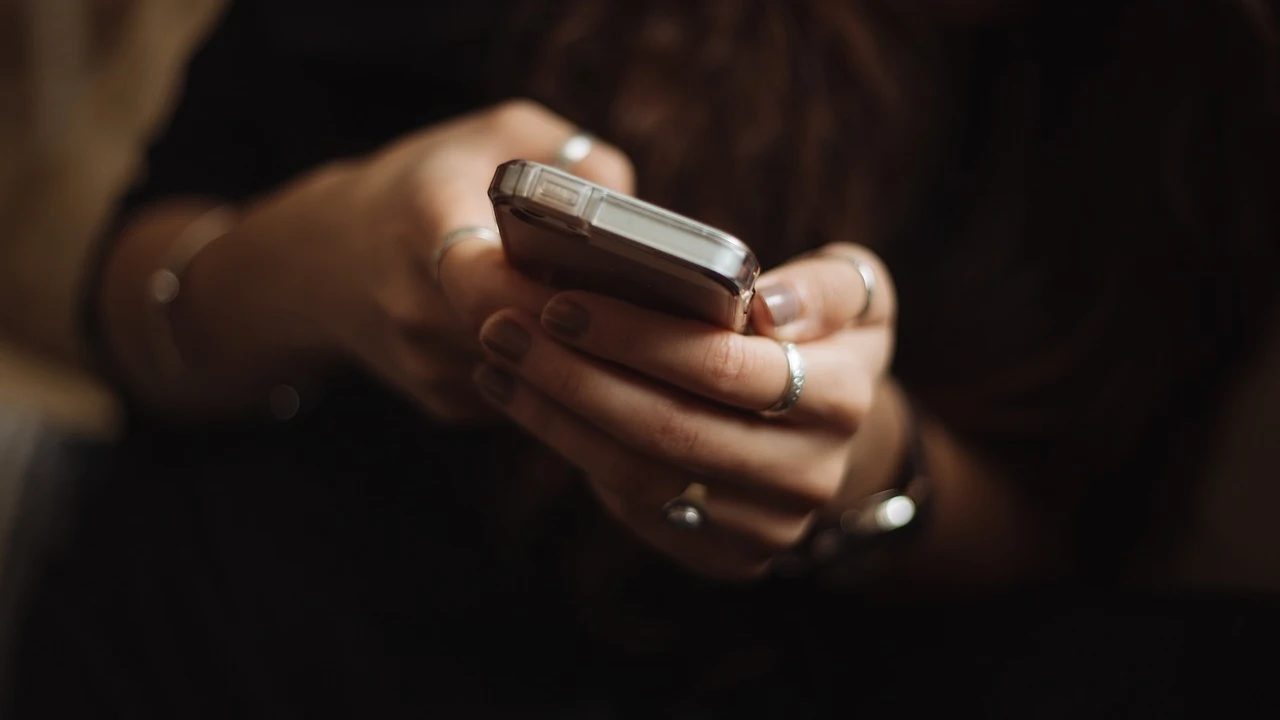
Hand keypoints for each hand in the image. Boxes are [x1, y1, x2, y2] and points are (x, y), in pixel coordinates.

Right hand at [233, 100, 634, 421]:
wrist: (328, 259)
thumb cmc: (429, 185)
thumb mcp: (497, 135)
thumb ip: (574, 159)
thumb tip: (637, 218)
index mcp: (423, 223)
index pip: (487, 281)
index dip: (552, 292)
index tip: (607, 283)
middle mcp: (415, 305)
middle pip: (522, 338)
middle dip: (586, 328)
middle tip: (648, 310)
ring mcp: (426, 365)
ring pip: (532, 377)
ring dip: (579, 357)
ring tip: (625, 326)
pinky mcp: (444, 404)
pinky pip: (522, 397)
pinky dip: (555, 376)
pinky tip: (575, 344)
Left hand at [473, 244, 896, 579]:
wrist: (828, 434)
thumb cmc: (822, 339)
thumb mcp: (855, 293)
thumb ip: (825, 287)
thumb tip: (768, 307)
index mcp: (843, 398)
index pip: (725, 368)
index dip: (636, 337)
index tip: (561, 302)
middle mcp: (809, 474)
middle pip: (669, 428)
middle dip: (574, 375)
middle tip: (503, 328)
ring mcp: (765, 526)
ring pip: (639, 474)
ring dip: (555, 415)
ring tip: (499, 361)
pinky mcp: (724, 556)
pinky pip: (634, 506)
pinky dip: (570, 450)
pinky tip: (526, 401)